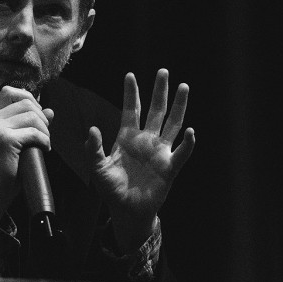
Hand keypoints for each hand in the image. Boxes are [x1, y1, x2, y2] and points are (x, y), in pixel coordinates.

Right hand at [0, 86, 54, 217]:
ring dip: (45, 130)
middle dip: (42, 117)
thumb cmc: (7, 166)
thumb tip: (50, 110)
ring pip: (33, 116)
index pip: (10, 91)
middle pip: (26, 102)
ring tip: (44, 143)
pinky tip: (44, 150)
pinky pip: (35, 133)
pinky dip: (45, 141)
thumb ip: (31, 123)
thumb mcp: (18, 140)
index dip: (29, 99)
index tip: (37, 116)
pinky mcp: (5, 140)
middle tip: (44, 135)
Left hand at [85, 69, 194, 251]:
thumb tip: (92, 130)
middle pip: (155, 110)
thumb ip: (94, 149)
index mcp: (128, 138)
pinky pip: (181, 152)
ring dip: (178, 106)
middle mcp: (146, 140)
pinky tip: (190, 131)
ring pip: (172, 124)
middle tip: (163, 71)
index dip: (130, 94)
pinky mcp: (169, 167)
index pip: (130, 110)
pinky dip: (187, 143)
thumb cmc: (112, 189)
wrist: (127, 210)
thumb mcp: (98, 168)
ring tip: (184, 87)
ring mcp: (160, 152)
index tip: (129, 75)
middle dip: (159, 91)